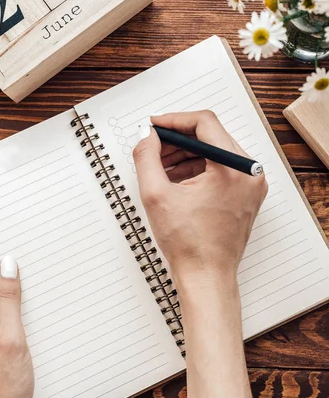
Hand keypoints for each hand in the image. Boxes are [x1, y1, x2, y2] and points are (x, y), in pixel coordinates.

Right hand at [133, 111, 267, 295]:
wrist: (206, 277)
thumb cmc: (188, 245)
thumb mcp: (156, 195)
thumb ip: (147, 158)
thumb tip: (147, 137)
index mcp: (233, 168)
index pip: (204, 123)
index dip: (174, 120)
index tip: (155, 127)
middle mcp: (249, 172)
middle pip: (211, 136)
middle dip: (178, 139)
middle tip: (154, 146)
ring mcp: (250, 184)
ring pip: (215, 151)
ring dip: (186, 154)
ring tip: (161, 167)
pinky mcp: (246, 194)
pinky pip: (221, 168)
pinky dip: (198, 168)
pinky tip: (175, 180)